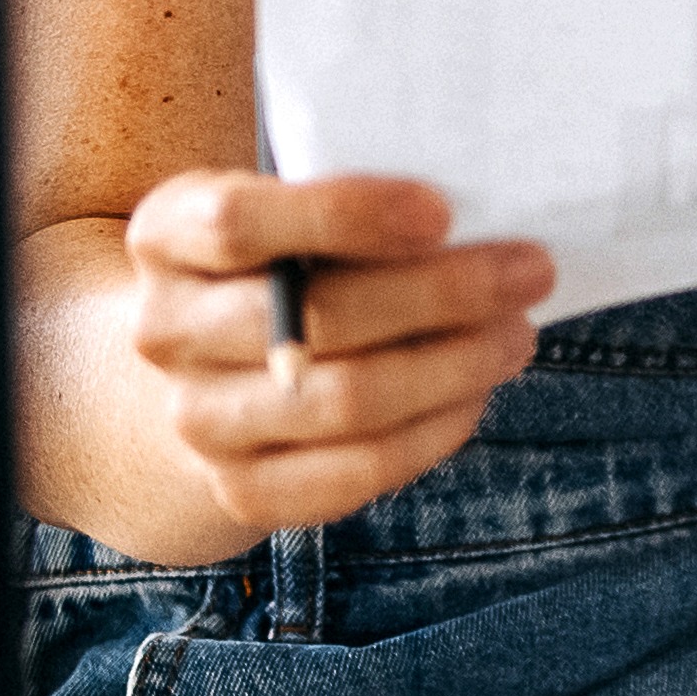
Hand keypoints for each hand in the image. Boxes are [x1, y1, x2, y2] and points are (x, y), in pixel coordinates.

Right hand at [104, 170, 546, 550]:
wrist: (202, 371)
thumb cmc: (276, 263)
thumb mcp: (280, 208)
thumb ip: (344, 205)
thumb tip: (476, 213)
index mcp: (165, 235)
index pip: (238, 222)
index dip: (344, 215)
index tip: (443, 211)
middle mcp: (165, 332)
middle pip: (317, 317)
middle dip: (444, 293)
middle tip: (531, 270)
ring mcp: (198, 420)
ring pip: (348, 401)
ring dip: (456, 366)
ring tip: (516, 333)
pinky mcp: (243, 490)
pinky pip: (357, 470)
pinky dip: (433, 431)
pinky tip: (474, 393)